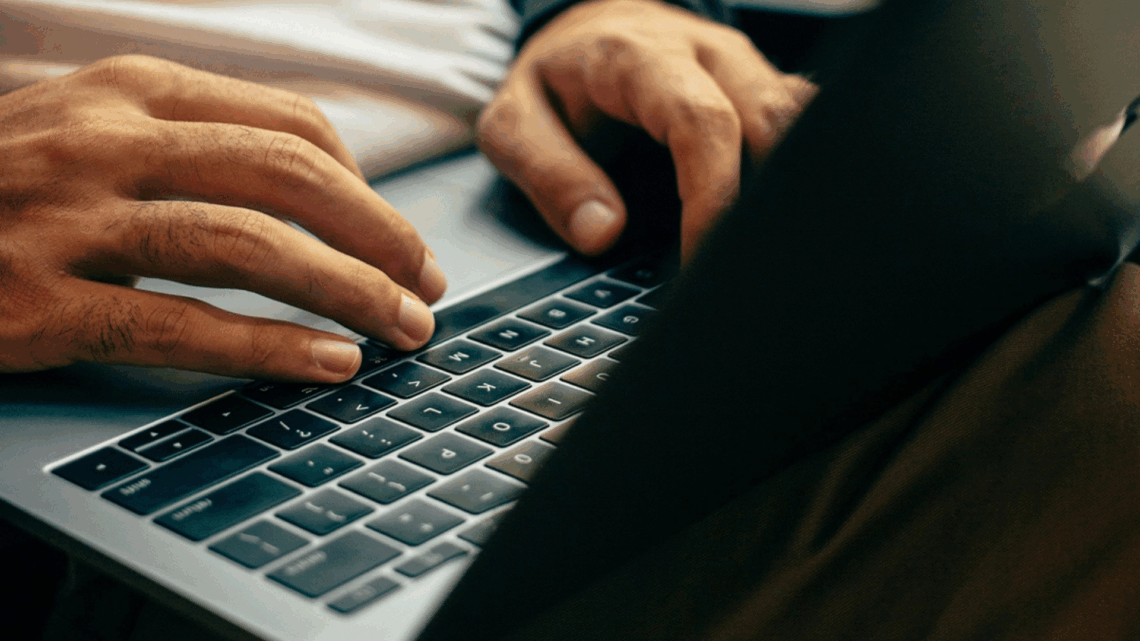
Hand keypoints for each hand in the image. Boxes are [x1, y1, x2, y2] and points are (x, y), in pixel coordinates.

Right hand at [0, 56, 447, 381]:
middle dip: (380, 238)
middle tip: (426, 287)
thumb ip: (191, 142)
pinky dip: (269, 347)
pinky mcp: (38, 302)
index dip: (367, 187)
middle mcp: (106, 138)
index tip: (399, 237)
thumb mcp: (91, 127)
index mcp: (131, 89)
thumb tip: (317, 187)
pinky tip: (325, 364)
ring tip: (400, 330)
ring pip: (249, 245)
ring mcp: (68, 219)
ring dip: (347, 291)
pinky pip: (179, 326)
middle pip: (290, 177)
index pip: (291, 124)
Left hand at [478, 0, 815, 259]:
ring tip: (762, 253)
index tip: (702, 256)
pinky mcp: (762, 85)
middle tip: (741, 270)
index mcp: (640, 57)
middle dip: (765, 201)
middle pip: (772, 119)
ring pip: (801, 120)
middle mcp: (705, 52)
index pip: (702, 122)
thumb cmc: (553, 80)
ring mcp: (742, 66)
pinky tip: (777, 221)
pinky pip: (802, 122)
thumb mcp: (515, 124)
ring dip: (790, 188)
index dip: (713, 195)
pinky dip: (797, 172)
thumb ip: (549, 174)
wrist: (584, 29)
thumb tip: (600, 231)